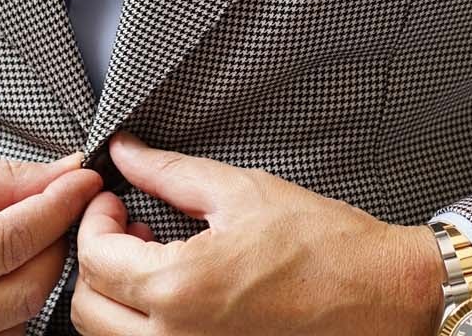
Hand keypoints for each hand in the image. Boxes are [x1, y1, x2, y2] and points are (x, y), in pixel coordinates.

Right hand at [0, 148, 103, 335]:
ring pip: (14, 327)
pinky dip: (5, 311)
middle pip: (23, 293)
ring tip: (28, 237)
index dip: (57, 207)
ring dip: (34, 279)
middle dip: (56, 243)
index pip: (7, 244)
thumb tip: (59, 176)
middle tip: (63, 205)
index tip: (84, 180)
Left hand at [72, 131, 444, 334]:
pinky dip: (145, 324)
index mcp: (182, 288)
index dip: (96, 221)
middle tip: (131, 228)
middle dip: (98, 261)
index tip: (115, 200)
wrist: (382, 295)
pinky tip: (179, 290)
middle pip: (89, 311)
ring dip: (117, 297)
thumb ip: (169, 172)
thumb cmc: (324, 245)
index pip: (94, 260)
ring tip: (156, 258)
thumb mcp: (241, 191)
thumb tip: (124, 152)